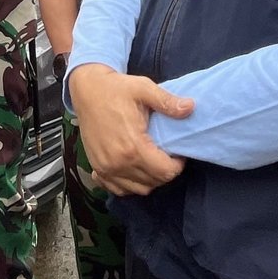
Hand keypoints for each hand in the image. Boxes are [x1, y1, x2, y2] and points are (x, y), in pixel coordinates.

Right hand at [69, 64, 193, 195]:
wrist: (87, 90)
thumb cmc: (116, 88)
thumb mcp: (143, 89)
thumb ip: (167, 102)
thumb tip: (191, 107)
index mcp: (132, 146)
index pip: (165, 172)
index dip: (178, 165)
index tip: (178, 153)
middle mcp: (118, 163)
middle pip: (153, 182)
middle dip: (165, 171)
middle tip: (167, 154)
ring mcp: (105, 168)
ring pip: (138, 189)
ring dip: (150, 179)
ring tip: (153, 161)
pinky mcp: (97, 168)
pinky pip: (119, 189)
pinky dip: (130, 184)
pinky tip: (134, 169)